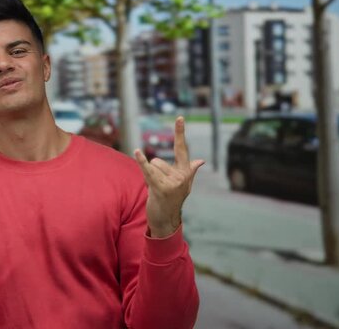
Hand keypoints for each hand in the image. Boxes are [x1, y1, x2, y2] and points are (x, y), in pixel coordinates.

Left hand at [134, 117, 203, 237]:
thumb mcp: (184, 185)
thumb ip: (190, 171)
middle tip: (158, 187)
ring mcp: (173, 183)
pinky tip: (137, 151)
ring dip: (148, 178)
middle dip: (153, 171)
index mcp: (186, 172)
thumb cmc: (171, 200)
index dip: (180, 133)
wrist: (166, 220)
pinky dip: (142, 161)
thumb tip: (201, 161)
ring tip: (155, 190)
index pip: (182, 149)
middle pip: (158, 161)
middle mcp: (182, 176)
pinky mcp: (162, 188)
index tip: (179, 117)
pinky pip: (148, 171)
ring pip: (152, 167)